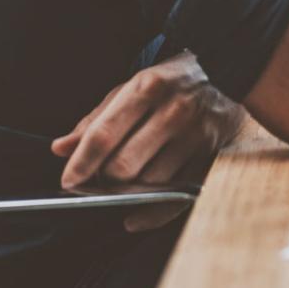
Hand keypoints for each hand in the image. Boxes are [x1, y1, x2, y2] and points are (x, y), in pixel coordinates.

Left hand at [51, 52, 245, 229]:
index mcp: (147, 88)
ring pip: (150, 183)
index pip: (105, 133)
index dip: (82, 162)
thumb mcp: (130, 88)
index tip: (68, 181)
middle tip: (99, 179)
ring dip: (130, 190)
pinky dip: (152, 211)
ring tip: (126, 181)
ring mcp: (196, 135)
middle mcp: (174, 111)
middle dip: (105, 179)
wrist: (228, 72)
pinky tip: (135, 215)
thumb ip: (95, 119)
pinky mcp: (212, 155)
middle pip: (125, 165)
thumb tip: (61, 148)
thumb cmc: (171, 82)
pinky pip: (176, 197)